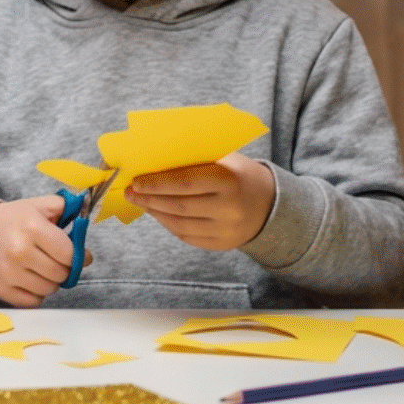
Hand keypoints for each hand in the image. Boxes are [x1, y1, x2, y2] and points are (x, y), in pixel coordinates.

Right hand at [0, 195, 82, 306]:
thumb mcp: (40, 205)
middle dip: (64, 268)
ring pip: (49, 290)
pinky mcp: (0, 289)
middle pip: (61, 274)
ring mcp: (8, 273)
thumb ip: (69, 211)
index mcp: (32, 227)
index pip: (69, 254)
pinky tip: (30, 279)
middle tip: (55, 260)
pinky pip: (33, 302)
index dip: (76, 255)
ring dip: (51, 281)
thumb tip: (86, 240)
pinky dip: (36, 294)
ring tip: (41, 268)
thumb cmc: (13, 220)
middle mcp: (19, 251)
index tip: (74, 253)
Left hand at [125, 153, 275, 251]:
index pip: (185, 183)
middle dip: (150, 199)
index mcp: (229, 180)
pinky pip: (187, 237)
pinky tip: (159, 214)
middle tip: (131, 192)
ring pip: (180, 225)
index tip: (137, 182)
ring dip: (156, 213)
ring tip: (142, 203)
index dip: (157, 184)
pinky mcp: (222, 244)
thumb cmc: (241, 175)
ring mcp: (226, 230)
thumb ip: (195, 160)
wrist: (272, 204)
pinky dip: (169, 225)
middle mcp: (229, 208)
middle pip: (179, 206)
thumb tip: (154, 161)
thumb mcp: (225, 159)